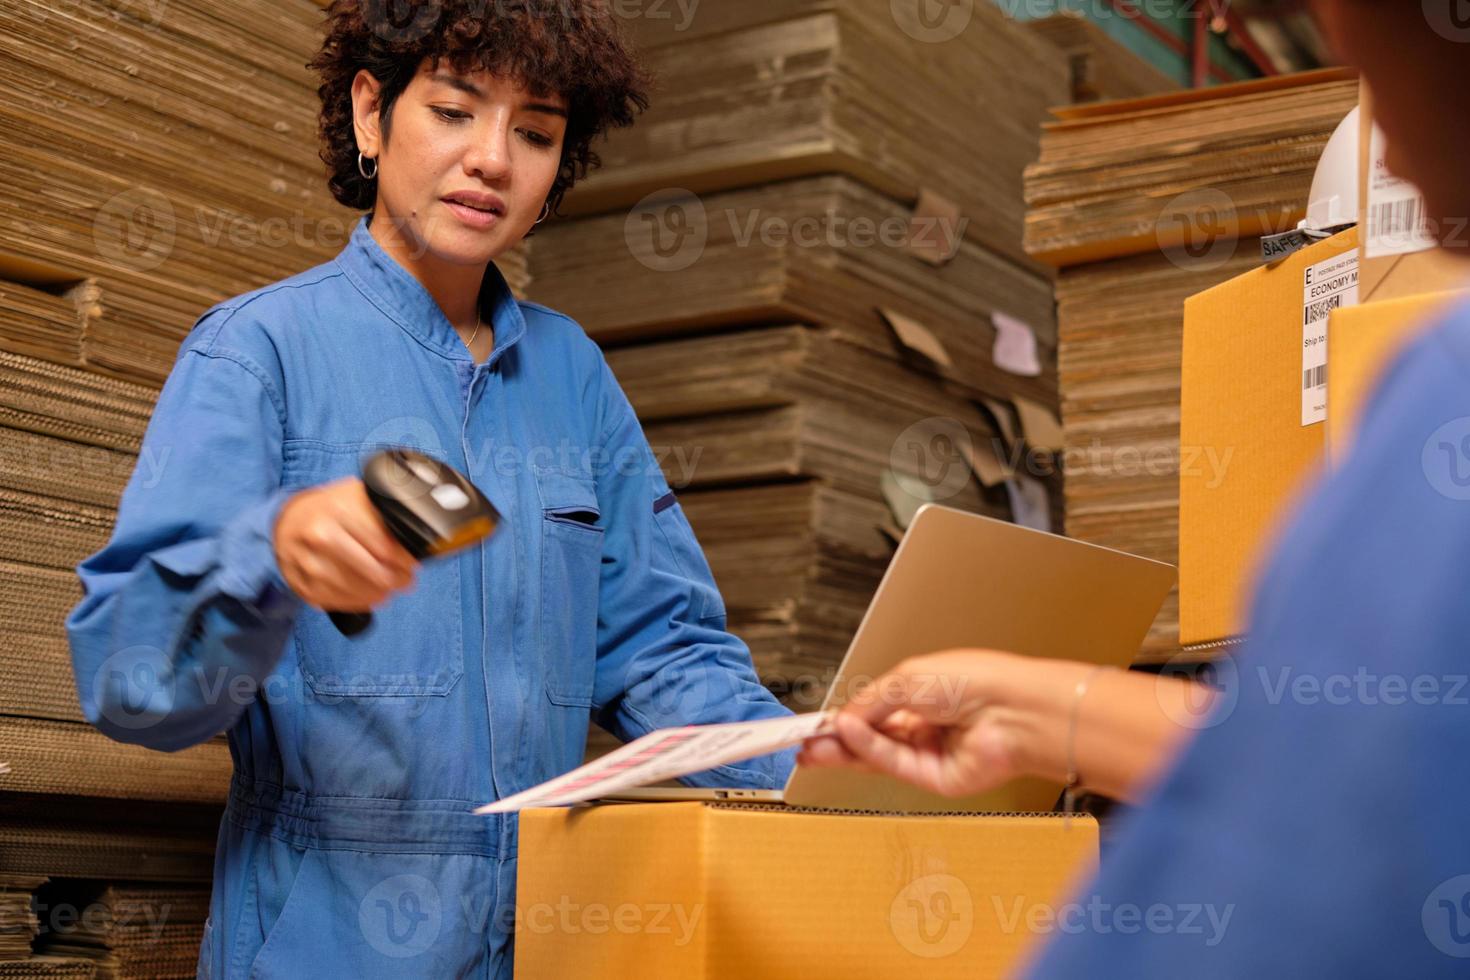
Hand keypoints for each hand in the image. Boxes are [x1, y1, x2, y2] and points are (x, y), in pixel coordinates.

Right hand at [273, 477, 417, 611]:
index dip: (405, 560)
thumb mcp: (357, 496)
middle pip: (373, 572)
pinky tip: (369, 598)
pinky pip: (334, 601)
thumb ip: (384, 509)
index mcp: (339, 510)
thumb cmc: (330, 509)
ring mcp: (306, 562)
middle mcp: (320, 535)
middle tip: (407, 581)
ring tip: (391, 590)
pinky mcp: (299, 583)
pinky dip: (356, 603)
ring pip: (354, 590)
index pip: (384, 545)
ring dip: (379, 594)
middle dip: (397, 580)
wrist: (286, 520)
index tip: (414, 564)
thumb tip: (419, 529)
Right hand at [797, 650, 1031, 797]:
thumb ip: (870, 702)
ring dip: (844, 750)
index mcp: (923, 694)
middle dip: (837, 740)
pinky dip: (870, 750)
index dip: (844, 716)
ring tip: (812, 747)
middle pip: (872, 737)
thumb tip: (842, 719)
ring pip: (879, 755)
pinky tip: (848, 737)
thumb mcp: (907, 678)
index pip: (874, 710)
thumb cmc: (975, 680)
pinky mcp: (936, 779)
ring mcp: (931, 753)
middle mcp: (927, 725)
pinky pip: (895, 765)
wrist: (1014, 708)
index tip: (815, 722)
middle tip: (804, 743)